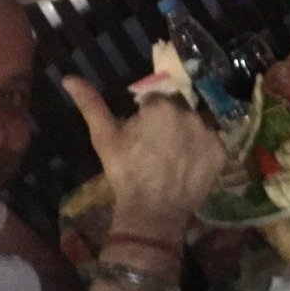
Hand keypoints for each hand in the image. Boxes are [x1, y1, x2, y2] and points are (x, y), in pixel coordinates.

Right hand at [63, 77, 225, 240]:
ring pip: (195, 125)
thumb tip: (68, 78)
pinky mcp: (221, 152)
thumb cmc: (125, 173)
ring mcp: (208, 133)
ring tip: (173, 159)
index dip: (147, 116)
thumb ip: (90, 104)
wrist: (152, 212)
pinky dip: (202, 152)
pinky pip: (212, 144)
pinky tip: (188, 166)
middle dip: (167, 123)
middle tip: (156, 149)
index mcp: (161, 106)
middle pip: (178, 110)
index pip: (155, 100)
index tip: (141, 136)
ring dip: (186, 135)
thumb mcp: (104, 137)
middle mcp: (189, 113)